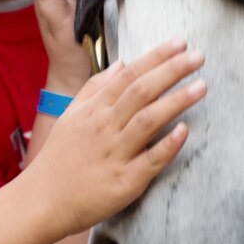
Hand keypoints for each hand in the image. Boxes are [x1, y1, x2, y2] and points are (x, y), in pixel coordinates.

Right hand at [23, 43, 205, 238]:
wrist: (42, 200)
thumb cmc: (59, 158)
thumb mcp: (71, 115)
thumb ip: (95, 88)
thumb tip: (121, 64)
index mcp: (94, 110)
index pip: (128, 75)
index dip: (155, 57)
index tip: (180, 43)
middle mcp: (105, 127)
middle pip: (141, 91)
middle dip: (171, 71)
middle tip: (198, 56)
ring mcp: (115, 154)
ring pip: (148, 120)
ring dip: (176, 101)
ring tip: (201, 86)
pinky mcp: (125, 182)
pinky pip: (150, 161)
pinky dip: (167, 145)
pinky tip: (185, 131)